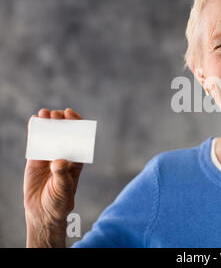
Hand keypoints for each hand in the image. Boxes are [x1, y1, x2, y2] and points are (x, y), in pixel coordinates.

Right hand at [23, 108, 83, 246]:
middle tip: (57, 114)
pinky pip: (36, 143)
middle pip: (65, 134)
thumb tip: (59, 161)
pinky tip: (34, 121)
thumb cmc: (59, 201)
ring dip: (48, 124)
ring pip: (50, 136)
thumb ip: (62, 175)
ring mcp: (49, 156)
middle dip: (62, 122)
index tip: (72, 115)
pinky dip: (35, 132)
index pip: (79, 139)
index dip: (77, 125)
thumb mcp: (63, 190)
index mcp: (76, 160)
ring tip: (44, 113)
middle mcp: (64, 155)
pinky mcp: (36, 160)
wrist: (43, 212)